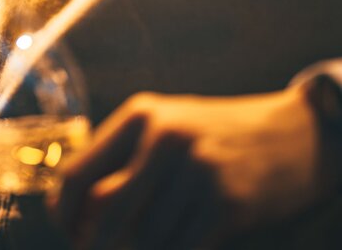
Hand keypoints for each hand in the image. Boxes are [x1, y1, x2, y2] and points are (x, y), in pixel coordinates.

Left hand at [51, 86, 333, 249]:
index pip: (79, 171)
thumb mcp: (163, 125)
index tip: (65, 228)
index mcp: (140, 115)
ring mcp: (198, 170)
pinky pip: (180, 249)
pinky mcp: (228, 203)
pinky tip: (173, 244)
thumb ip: (120, 155)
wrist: (288, 134)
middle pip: (105, 210)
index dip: (63, 210)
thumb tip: (73, 204)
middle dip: (91, 241)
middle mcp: (164, 138)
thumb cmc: (211, 134)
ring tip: (140, 242)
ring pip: (144, 237)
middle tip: (90, 249)